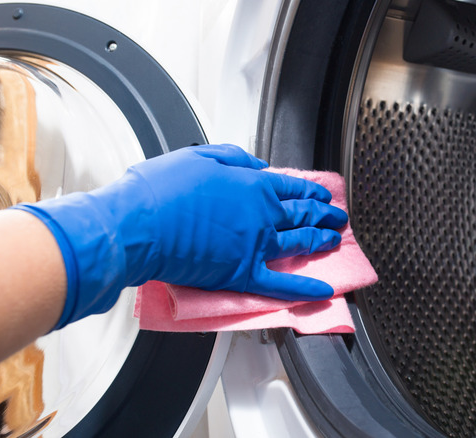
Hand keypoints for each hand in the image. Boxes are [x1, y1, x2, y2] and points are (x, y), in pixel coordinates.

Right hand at [13, 144, 347, 329]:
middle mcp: (261, 215)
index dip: (310, 191)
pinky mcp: (242, 274)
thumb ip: (234, 158)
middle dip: (324, 214)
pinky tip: (323, 292)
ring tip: (335, 241)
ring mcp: (255, 246)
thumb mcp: (199, 156)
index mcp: (251, 185)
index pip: (291, 187)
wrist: (138, 225)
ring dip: (321, 242)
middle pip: (302, 214)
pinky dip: (304, 290)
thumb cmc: (160, 190)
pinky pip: (281, 285)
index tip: (321, 195)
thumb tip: (257, 165)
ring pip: (299, 244)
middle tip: (337, 216)